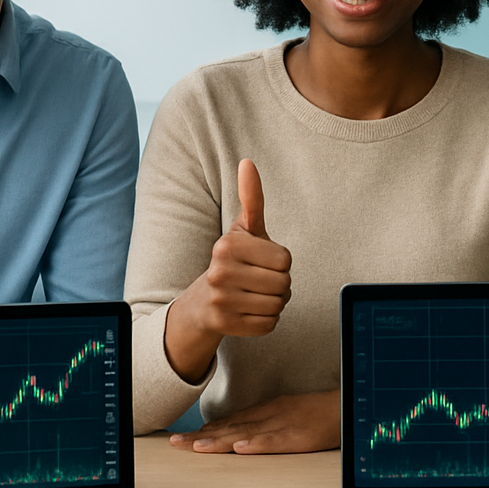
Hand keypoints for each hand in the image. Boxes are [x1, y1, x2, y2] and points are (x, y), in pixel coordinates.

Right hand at [164, 159, 291, 379]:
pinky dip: (266, 320)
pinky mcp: (225, 325)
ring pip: (278, 305)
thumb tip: (248, 162)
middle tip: (259, 281)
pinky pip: (269, 324)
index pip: (285, 259)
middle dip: (280, 284)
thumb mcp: (243, 229)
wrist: (203, 302)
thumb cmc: (233, 260)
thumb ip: (251, 198)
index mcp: (228, 245)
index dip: (280, 262)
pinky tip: (249, 311)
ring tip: (254, 295)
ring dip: (274, 303)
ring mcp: (221, 300)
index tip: (261, 262)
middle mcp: (220, 272)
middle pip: (284, 283)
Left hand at [169, 390, 338, 453]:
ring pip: (246, 434)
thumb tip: (238, 436)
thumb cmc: (320, 412)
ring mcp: (284, 425)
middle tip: (175, 444)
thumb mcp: (288, 412)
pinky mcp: (300, 436)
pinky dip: (257, 444)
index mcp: (267, 410)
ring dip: (220, 440)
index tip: (183, 439)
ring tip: (196, 447)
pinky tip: (241, 449)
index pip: (231, 421)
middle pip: (231, 427)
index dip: (205, 430)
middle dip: (201, 437)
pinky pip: (276, 441)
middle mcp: (270, 415)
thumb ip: (265, 422)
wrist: (349, 405)